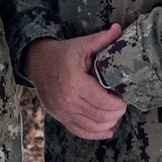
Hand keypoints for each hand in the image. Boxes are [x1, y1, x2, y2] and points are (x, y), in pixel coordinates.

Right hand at [25, 25, 127, 139]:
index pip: (104, 102)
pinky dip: (96, 133)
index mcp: (74, 81)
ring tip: (115, 114)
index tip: (124, 96)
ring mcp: (61, 110)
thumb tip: (119, 28)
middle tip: (122, 104)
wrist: (37, 62)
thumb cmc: (63, 54)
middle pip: (101, 116)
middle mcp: (67, 99)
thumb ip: (102, 39)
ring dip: (109, 123)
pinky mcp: (59, 116)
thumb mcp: (82, 44)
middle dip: (117, 113)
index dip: (119, 103)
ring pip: (92, 126)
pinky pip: (79, 131)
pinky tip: (107, 130)